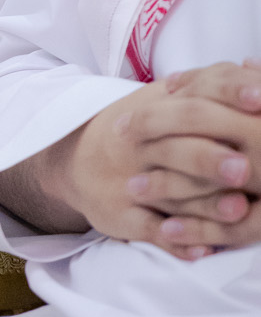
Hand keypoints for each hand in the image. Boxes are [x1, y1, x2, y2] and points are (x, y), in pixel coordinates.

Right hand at [0, 61, 260, 259]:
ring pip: (169, 193)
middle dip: (212, 157)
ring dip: (205, 204)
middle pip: (179, 147)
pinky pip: (148, 230)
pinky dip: (176, 241)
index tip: (259, 100)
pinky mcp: (121, 214)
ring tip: (239, 210)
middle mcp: (142, 142)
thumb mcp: (165, 98)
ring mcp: (129, 179)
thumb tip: (256, 67)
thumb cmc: (140, 128)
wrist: (74, 159)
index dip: (228, 95)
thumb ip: (212, 84)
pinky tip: (203, 250)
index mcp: (159, 106)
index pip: (196, 93)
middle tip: (244, 167)